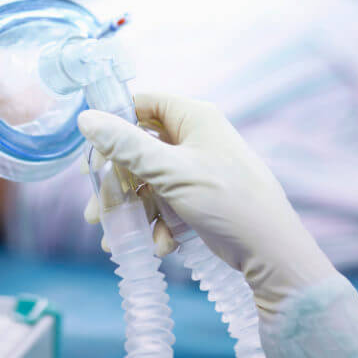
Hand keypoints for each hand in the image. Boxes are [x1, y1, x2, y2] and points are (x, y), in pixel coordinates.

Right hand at [78, 93, 336, 305]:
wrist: (271, 253)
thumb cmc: (227, 201)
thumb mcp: (171, 171)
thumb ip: (126, 146)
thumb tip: (86, 118)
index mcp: (194, 117)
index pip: (144, 104)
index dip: (115, 123)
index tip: (91, 150)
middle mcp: (196, 138)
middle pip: (140, 149)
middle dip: (116, 184)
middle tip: (95, 212)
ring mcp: (199, 169)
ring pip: (150, 182)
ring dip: (132, 211)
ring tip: (114, 241)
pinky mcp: (202, 198)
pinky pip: (168, 203)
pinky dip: (158, 223)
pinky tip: (159, 245)